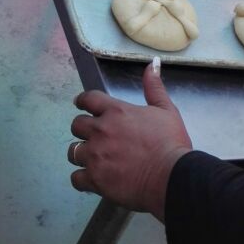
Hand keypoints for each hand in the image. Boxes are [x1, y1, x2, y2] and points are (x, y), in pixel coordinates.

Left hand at [68, 60, 191, 219]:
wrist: (171, 176)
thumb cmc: (171, 142)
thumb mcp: (166, 110)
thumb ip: (155, 87)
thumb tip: (153, 64)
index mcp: (116, 111)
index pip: (88, 99)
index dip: (82, 101)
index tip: (81, 105)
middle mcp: (100, 131)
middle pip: (76, 125)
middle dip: (83, 129)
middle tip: (93, 136)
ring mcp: (95, 156)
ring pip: (73, 151)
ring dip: (82, 154)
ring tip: (93, 159)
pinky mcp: (94, 179)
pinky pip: (76, 178)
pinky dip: (82, 178)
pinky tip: (92, 179)